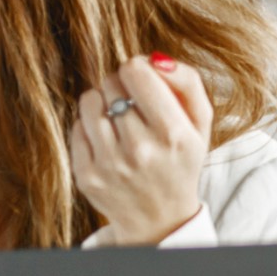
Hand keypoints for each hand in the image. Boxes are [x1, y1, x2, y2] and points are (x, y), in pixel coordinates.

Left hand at [70, 53, 210, 244]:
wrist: (160, 216)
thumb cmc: (180, 158)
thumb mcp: (200, 122)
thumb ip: (186, 82)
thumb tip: (153, 58)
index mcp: (173, 133)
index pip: (136, 72)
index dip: (136, 69)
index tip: (141, 80)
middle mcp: (141, 149)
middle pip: (111, 83)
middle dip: (120, 85)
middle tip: (131, 102)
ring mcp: (110, 164)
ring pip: (89, 101)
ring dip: (101, 102)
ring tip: (116, 118)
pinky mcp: (86, 175)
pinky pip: (76, 127)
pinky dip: (88, 126)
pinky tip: (106, 139)